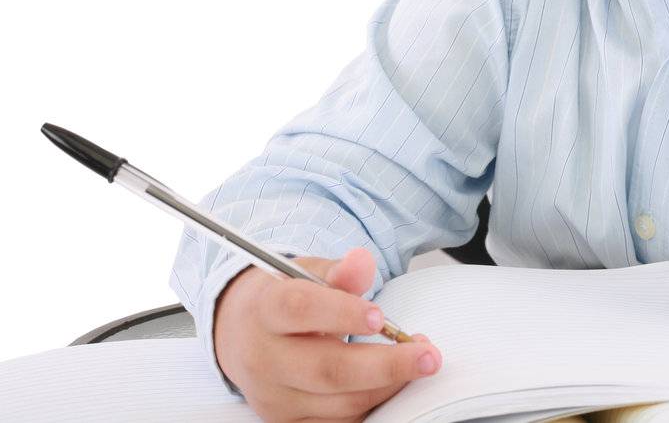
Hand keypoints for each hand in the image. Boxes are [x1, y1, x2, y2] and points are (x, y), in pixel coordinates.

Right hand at [213, 246, 441, 422]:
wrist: (240, 334)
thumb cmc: (283, 299)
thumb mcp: (305, 274)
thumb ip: (339, 271)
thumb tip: (363, 261)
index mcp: (265, 310)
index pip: (299, 310)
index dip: (341, 313)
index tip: (380, 316)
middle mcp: (263, 359)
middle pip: (326, 369)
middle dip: (385, 365)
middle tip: (427, 354)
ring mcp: (273, 397)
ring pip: (338, 401)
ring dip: (387, 385)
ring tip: (419, 361)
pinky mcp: (286, 421)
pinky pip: (337, 421)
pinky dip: (370, 404)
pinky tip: (394, 384)